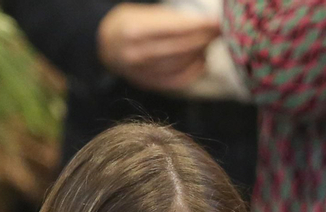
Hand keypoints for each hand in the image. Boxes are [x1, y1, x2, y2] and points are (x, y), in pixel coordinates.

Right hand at [98, 3, 219, 92]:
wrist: (107, 45)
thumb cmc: (131, 23)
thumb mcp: (144, 13)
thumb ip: (171, 20)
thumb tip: (205, 24)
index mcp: (133, 30)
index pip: (174, 29)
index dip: (199, 26)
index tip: (217, 23)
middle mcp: (136, 53)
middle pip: (180, 48)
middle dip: (203, 39)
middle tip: (219, 32)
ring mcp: (141, 72)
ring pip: (180, 64)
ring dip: (200, 53)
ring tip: (210, 43)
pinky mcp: (148, 84)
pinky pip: (177, 81)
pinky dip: (193, 72)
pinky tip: (202, 61)